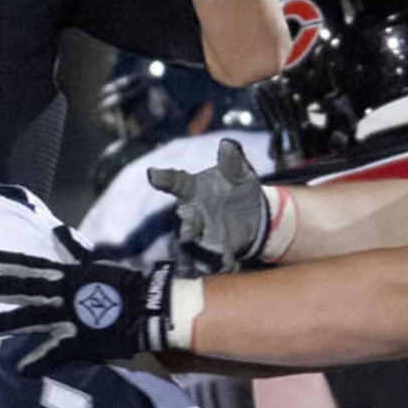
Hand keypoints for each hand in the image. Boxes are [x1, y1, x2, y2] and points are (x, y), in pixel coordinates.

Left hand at [0, 223, 172, 370]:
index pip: (24, 264)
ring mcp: (68, 315)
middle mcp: (60, 292)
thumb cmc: (119, 284)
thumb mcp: (90, 264)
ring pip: (29, 317)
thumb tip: (57, 230)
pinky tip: (20, 368)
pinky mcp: (80, 338)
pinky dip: (39, 360)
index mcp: (62, 274)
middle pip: (19, 287)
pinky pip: (55, 351)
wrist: (148, 306)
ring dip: (3, 322)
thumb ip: (69, 251)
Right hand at [148, 138, 268, 272]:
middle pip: (182, 218)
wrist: (254, 217)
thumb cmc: (238, 189)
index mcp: (192, 189)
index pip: (175, 181)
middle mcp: (190, 212)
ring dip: (202, 247)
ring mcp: (198, 234)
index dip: (163, 178)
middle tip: (193, 225)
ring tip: (219, 252)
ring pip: (191, 243)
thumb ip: (233, 161)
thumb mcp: (240, 174)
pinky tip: (231, 263)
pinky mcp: (210, 253)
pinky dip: (218, 263)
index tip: (153, 174)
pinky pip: (208, 262)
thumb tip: (228, 144)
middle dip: (188, 222)